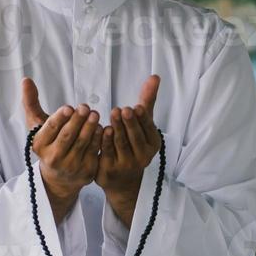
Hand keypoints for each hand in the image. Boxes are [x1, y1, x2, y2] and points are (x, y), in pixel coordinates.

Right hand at [23, 77, 100, 197]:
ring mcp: (70, 166)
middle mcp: (54, 158)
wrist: (61, 177)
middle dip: (77, 120)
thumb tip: (26, 80)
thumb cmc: (50, 143)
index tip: (69, 107)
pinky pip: (94, 151)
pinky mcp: (86, 171)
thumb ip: (31, 103)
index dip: (60, 118)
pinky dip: (99, 139)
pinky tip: (102, 128)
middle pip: (67, 136)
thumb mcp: (38, 126)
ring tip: (95, 114)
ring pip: (82, 143)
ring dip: (90, 127)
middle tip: (85, 107)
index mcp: (40, 145)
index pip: (50, 129)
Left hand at [96, 74, 160, 200]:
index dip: (142, 119)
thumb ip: (147, 100)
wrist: (123, 180)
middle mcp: (142, 157)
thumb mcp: (142, 123)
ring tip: (112, 115)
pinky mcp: (108, 170)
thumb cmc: (134, 144)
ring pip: (119, 144)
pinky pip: (105, 153)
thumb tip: (155, 76)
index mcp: (152, 144)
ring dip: (116, 129)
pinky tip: (100, 129)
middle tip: (122, 110)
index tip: (136, 107)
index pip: (148, 129)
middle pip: (134, 137)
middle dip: (128, 123)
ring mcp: (125, 165)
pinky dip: (102, 141)